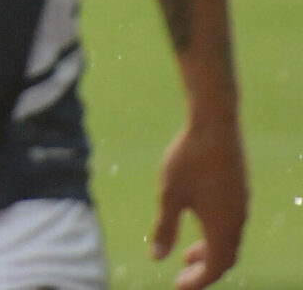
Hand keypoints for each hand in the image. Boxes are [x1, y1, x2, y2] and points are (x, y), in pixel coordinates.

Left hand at [151, 116, 245, 288]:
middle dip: (203, 271)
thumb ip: (164, 228)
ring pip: (229, 241)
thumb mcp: (170, 195)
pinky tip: (197, 226)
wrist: (215, 124)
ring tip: (185, 257)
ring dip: (209, 253)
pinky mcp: (238, 192)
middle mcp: (238, 220)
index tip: (179, 288)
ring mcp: (241, 205)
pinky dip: (214, 236)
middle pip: (226, 257)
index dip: (198, 281)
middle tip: (181, 279)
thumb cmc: (189, 158)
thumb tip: (156, 258)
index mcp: (223, 225)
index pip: (216, 266)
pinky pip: (230, 225)